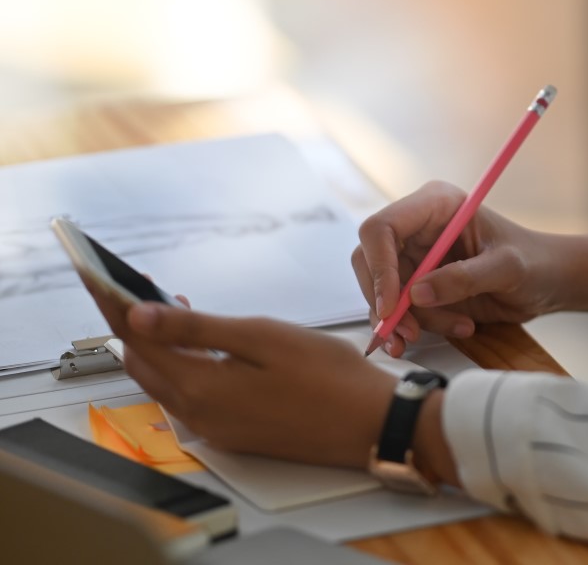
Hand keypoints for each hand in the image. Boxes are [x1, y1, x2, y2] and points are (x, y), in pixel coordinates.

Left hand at [120, 301, 397, 468]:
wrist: (370, 422)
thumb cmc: (328, 376)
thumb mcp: (262, 337)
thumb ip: (197, 328)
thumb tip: (139, 314)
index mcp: (201, 389)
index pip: (137, 341)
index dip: (115, 304)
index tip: (99, 274)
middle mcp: (198, 415)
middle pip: (143, 364)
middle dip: (131, 323)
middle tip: (131, 286)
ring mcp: (215, 427)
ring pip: (164, 381)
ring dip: (157, 345)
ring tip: (167, 308)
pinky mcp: (232, 432)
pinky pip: (188, 395)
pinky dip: (182, 364)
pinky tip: (200, 345)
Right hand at [351, 181, 563, 356]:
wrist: (548, 280)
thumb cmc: (535, 261)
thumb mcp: (508, 268)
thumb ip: (465, 278)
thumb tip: (418, 294)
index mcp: (436, 205)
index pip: (382, 228)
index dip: (379, 266)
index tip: (392, 305)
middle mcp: (419, 228)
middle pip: (371, 262)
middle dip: (387, 302)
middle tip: (409, 333)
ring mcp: (417, 257)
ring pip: (384, 293)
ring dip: (411, 320)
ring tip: (459, 326)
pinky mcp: (421, 284)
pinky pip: (400, 310)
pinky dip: (417, 327)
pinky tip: (456, 327)